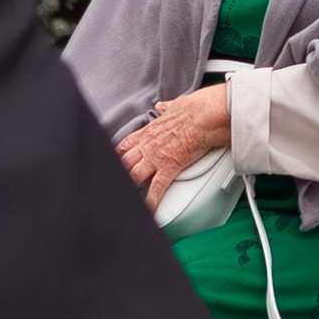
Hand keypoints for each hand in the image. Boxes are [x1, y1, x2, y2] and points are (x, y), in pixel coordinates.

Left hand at [116, 87, 231, 210]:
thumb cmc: (194, 109)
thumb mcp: (175, 105)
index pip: (125, 145)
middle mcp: (148, 145)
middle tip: (119, 185)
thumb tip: (162, 107)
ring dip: (132, 188)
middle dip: (120, 174)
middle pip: (124, 163)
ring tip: (130, 200)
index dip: (117, 156)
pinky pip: (155, 189)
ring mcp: (156, 157)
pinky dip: (151, 202)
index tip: (114, 163)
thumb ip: (165, 108)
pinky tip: (149, 212)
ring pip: (134, 176)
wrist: (204, 116)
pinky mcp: (168, 167)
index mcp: (149, 131)